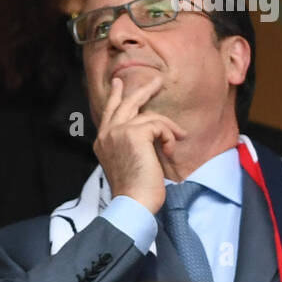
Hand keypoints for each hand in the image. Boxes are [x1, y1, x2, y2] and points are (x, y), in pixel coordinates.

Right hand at [93, 74, 185, 213]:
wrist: (133, 201)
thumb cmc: (134, 189)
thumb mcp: (126, 161)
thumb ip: (130, 143)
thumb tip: (149, 130)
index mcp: (102, 141)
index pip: (108, 112)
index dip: (114, 96)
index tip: (118, 83)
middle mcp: (107, 133)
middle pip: (126, 103)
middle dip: (144, 90)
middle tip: (157, 80)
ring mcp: (118, 131)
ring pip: (149, 115)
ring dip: (168, 128)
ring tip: (178, 137)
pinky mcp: (134, 133)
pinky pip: (159, 126)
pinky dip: (169, 137)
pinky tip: (168, 151)